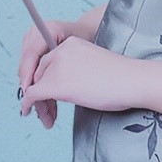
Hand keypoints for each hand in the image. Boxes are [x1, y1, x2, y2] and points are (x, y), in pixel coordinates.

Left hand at [19, 36, 135, 126]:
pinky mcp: (56, 83)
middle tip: (45, 112)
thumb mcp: (94, 68)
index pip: (48, 63)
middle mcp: (61, 50)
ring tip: (45, 118)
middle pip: (39, 73)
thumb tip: (70, 89)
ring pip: (35, 85)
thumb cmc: (123, 78)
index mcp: (72, 43)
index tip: (48, 97)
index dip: (44, 81)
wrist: (133, 80)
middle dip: (39, 93)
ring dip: (37, 103)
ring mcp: (58, 66)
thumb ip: (77, 72)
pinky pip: (33, 94)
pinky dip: (28, 104)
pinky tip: (27, 111)